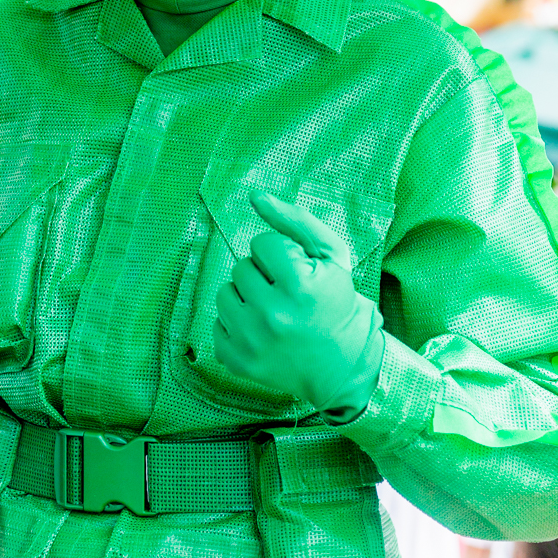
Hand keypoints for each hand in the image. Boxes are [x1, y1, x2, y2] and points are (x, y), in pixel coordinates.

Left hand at [214, 192, 384, 416]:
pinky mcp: (238, 361)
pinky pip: (216, 323)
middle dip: (262, 275)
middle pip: (241, 267)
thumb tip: (254, 196)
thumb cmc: (334, 299)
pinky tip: (261, 332)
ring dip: (245, 297)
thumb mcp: (330, 254)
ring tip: (271, 310)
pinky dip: (236, 324)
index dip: (280, 254)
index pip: (262, 244)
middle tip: (286, 294)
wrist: (341, 362)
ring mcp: (252, 342)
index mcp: (300, 287)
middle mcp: (274, 316)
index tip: (297, 274)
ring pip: (224, 293)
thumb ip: (294, 220)